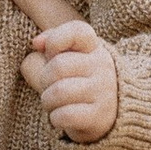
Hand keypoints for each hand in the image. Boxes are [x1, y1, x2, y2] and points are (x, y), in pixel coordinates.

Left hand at [16, 6, 120, 145]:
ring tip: (53, 103)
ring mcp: (103, 91)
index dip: (55, 40)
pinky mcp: (100, 116)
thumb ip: (51, 42)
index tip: (50, 52)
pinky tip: (60, 117)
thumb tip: (37, 44)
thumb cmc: (80, 81)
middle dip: (44, 80)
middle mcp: (102, 66)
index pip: (77, 31)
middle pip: (58, 66)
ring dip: (47, 101)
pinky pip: (65, 115)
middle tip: (48, 87)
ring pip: (59, 92)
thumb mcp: (70, 56)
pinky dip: (55, 118)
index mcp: (93, 47)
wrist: (113, 114)